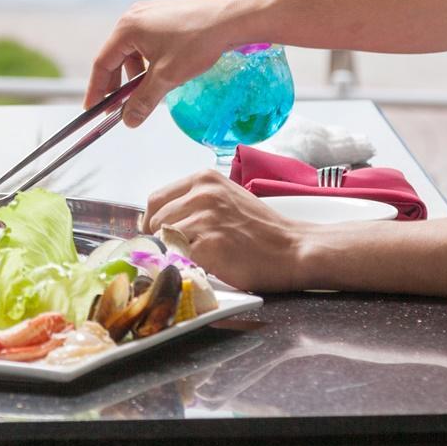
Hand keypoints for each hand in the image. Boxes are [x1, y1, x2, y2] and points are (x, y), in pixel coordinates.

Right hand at [87, 0, 259, 125]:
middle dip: (118, 84)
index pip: (102, 62)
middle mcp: (133, 17)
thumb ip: (143, 100)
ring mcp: (149, 14)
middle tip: (119, 107)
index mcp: (127, 28)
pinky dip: (148, 62)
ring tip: (147, 92)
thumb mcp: (166, 77)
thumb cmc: (197, 43)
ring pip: (133, 51)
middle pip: (116, 56)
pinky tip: (162, 74)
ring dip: (136, 74)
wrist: (230, 19)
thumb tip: (128, 121)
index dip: (96, 89)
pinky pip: (147, 43)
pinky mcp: (164, 16)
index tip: (92, 109)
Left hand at [144, 169, 307, 293]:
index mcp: (204, 179)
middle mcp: (202, 194)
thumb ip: (195, 202)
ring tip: (199, 258)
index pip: (156, 199)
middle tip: (181, 253)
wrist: (293, 249)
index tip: (159, 235)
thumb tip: (160, 221)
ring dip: (176, 253)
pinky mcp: (210, 245)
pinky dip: (188, 265)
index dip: (153, 221)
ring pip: (166, 240)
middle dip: (162, 240)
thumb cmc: (261, 228)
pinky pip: (181, 257)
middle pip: (156, 220)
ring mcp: (205, 218)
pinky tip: (208, 266)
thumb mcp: (226, 199)